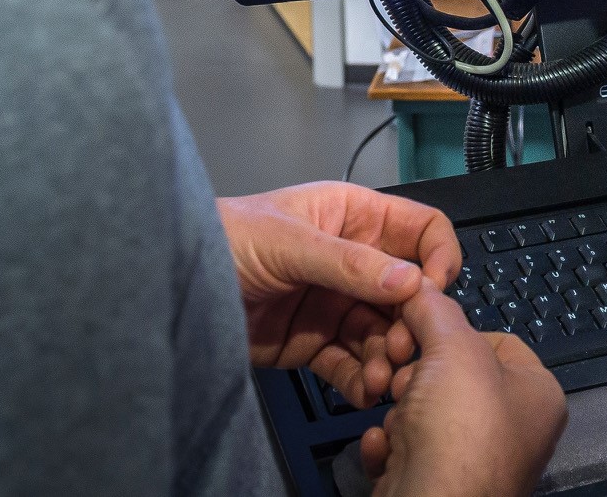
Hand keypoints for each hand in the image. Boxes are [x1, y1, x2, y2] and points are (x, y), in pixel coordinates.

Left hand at [219, 181, 464, 406]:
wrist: (169, 287)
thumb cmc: (223, 239)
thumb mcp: (288, 242)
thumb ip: (350, 264)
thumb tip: (410, 281)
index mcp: (353, 217)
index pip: (420, 230)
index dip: (437, 257)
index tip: (433, 291)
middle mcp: (352, 260)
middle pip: (407, 290)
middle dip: (411, 320)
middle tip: (403, 348)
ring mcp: (334, 303)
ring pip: (382, 331)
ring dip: (387, 356)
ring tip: (380, 378)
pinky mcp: (312, 343)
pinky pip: (350, 363)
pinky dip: (360, 379)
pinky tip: (362, 390)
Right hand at [359, 288, 566, 496]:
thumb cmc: (459, 428)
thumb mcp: (454, 349)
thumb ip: (437, 312)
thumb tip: (421, 288)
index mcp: (538, 394)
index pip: (496, 342)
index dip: (454, 334)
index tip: (422, 335)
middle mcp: (516, 431)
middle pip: (453, 379)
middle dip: (416, 377)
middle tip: (400, 381)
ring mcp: (477, 463)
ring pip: (424, 415)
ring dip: (398, 414)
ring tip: (395, 424)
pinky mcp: (440, 487)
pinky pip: (407, 453)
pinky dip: (390, 449)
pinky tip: (384, 451)